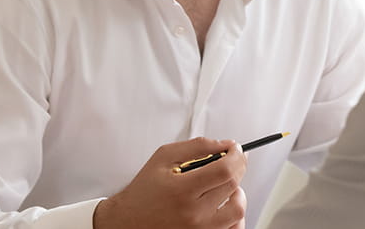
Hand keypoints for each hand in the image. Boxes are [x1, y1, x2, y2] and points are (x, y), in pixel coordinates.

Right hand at [94, 137, 247, 228]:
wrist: (126, 222)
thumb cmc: (144, 191)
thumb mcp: (163, 158)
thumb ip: (196, 146)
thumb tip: (225, 144)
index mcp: (182, 190)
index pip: (225, 170)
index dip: (237, 156)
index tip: (236, 150)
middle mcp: (193, 213)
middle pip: (233, 186)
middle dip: (237, 169)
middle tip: (231, 162)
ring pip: (237, 210)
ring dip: (237, 193)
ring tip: (225, 187)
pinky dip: (235, 216)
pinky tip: (224, 205)